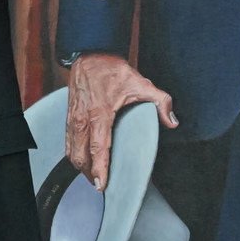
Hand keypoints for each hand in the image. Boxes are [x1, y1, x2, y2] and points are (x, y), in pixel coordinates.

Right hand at [66, 53, 177, 190]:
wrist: (90, 55)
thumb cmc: (113, 70)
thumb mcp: (141, 83)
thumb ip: (160, 102)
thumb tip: (172, 122)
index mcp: (100, 113)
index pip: (98, 148)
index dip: (99, 169)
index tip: (102, 185)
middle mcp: (82, 119)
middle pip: (80, 156)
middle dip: (89, 173)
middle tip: (100, 185)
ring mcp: (73, 119)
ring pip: (71, 152)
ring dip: (81, 167)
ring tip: (93, 176)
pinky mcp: (68, 118)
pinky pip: (67, 143)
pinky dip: (74, 155)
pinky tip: (82, 161)